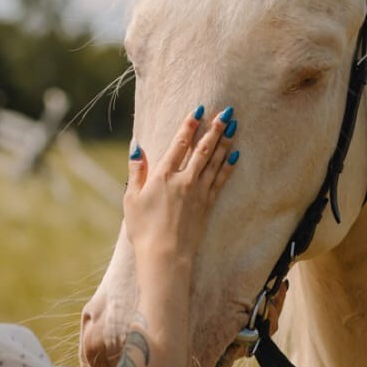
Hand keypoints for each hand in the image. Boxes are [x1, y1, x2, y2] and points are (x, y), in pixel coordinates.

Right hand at [123, 108, 238, 272]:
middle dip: (215, 128)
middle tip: (227, 111)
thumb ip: (136, 171)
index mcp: (163, 176)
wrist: (165, 257)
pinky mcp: (207, 205)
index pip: (179, 143)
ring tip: (234, 126)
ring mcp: (198, 193)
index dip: (190, 125)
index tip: (200, 110)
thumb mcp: (131, 199)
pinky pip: (220, 180)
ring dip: (225, 142)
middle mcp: (184, 180)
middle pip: (203, 149)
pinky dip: (228, 166)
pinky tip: (235, 155)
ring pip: (215, 161)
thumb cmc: (143, 231)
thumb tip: (137, 147)